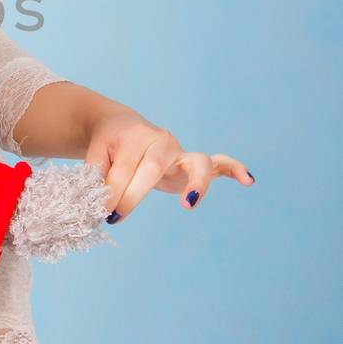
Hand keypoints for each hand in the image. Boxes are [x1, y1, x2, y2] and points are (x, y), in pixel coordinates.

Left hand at [84, 102, 255, 222]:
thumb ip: (96, 176)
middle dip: (133, 195)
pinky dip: (234, 169)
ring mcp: (180, 151)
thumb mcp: (95, 156)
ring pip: (195, 162)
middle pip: (153, 169)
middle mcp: (160, 141)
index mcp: (134, 138)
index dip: (112, 194)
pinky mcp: (193, 162)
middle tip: (115, 217)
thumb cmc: (107, 146)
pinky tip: (248, 181)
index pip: (124, 170)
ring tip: (189, 203)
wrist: (119, 127)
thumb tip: (95, 203)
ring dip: (195, 183)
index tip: (101, 214)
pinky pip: (220, 162)